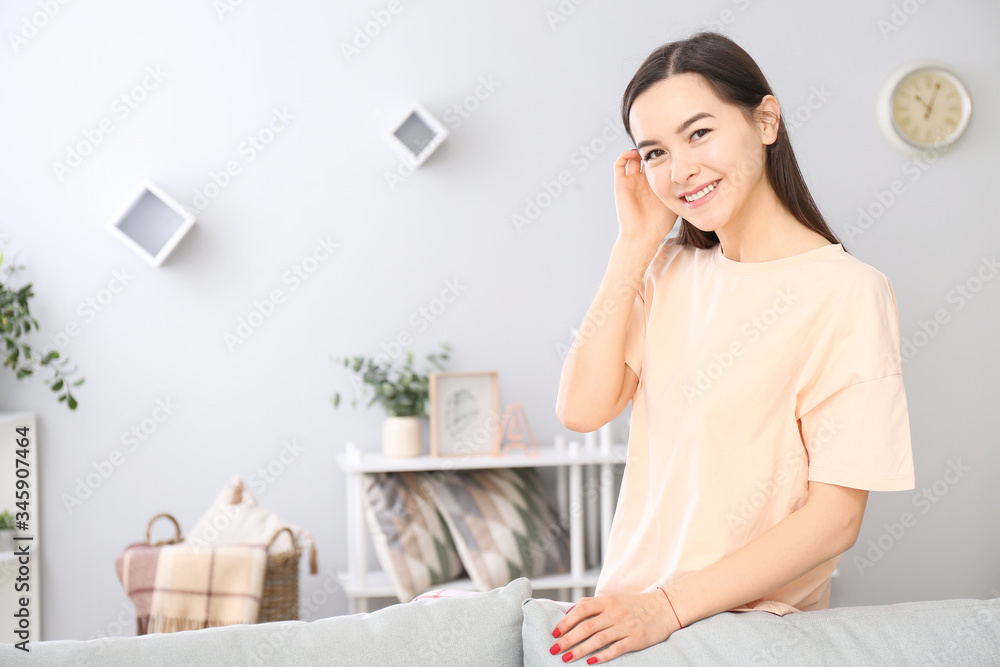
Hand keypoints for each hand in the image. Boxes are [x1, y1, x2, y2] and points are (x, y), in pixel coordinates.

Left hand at [547, 590, 680, 663]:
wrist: (664, 608)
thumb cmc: (634, 605)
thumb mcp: (613, 598)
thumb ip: (592, 604)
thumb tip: (570, 611)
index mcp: (607, 601)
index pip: (582, 609)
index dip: (566, 621)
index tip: (555, 633)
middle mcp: (615, 613)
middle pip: (587, 627)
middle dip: (568, 639)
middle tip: (554, 649)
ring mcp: (626, 626)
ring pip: (598, 639)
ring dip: (580, 650)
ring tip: (566, 658)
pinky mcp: (636, 639)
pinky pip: (616, 649)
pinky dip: (602, 655)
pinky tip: (590, 662)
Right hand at [614, 149, 676, 245]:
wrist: (642, 235)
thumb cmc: (660, 223)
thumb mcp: (677, 200)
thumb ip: (683, 187)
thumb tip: (698, 174)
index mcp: (655, 184)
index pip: (658, 162)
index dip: (663, 153)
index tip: (672, 146)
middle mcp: (642, 181)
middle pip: (644, 158)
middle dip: (651, 149)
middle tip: (660, 142)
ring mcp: (630, 182)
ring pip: (631, 158)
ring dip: (638, 150)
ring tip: (647, 147)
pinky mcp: (620, 184)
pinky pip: (619, 164)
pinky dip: (624, 155)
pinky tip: (634, 153)